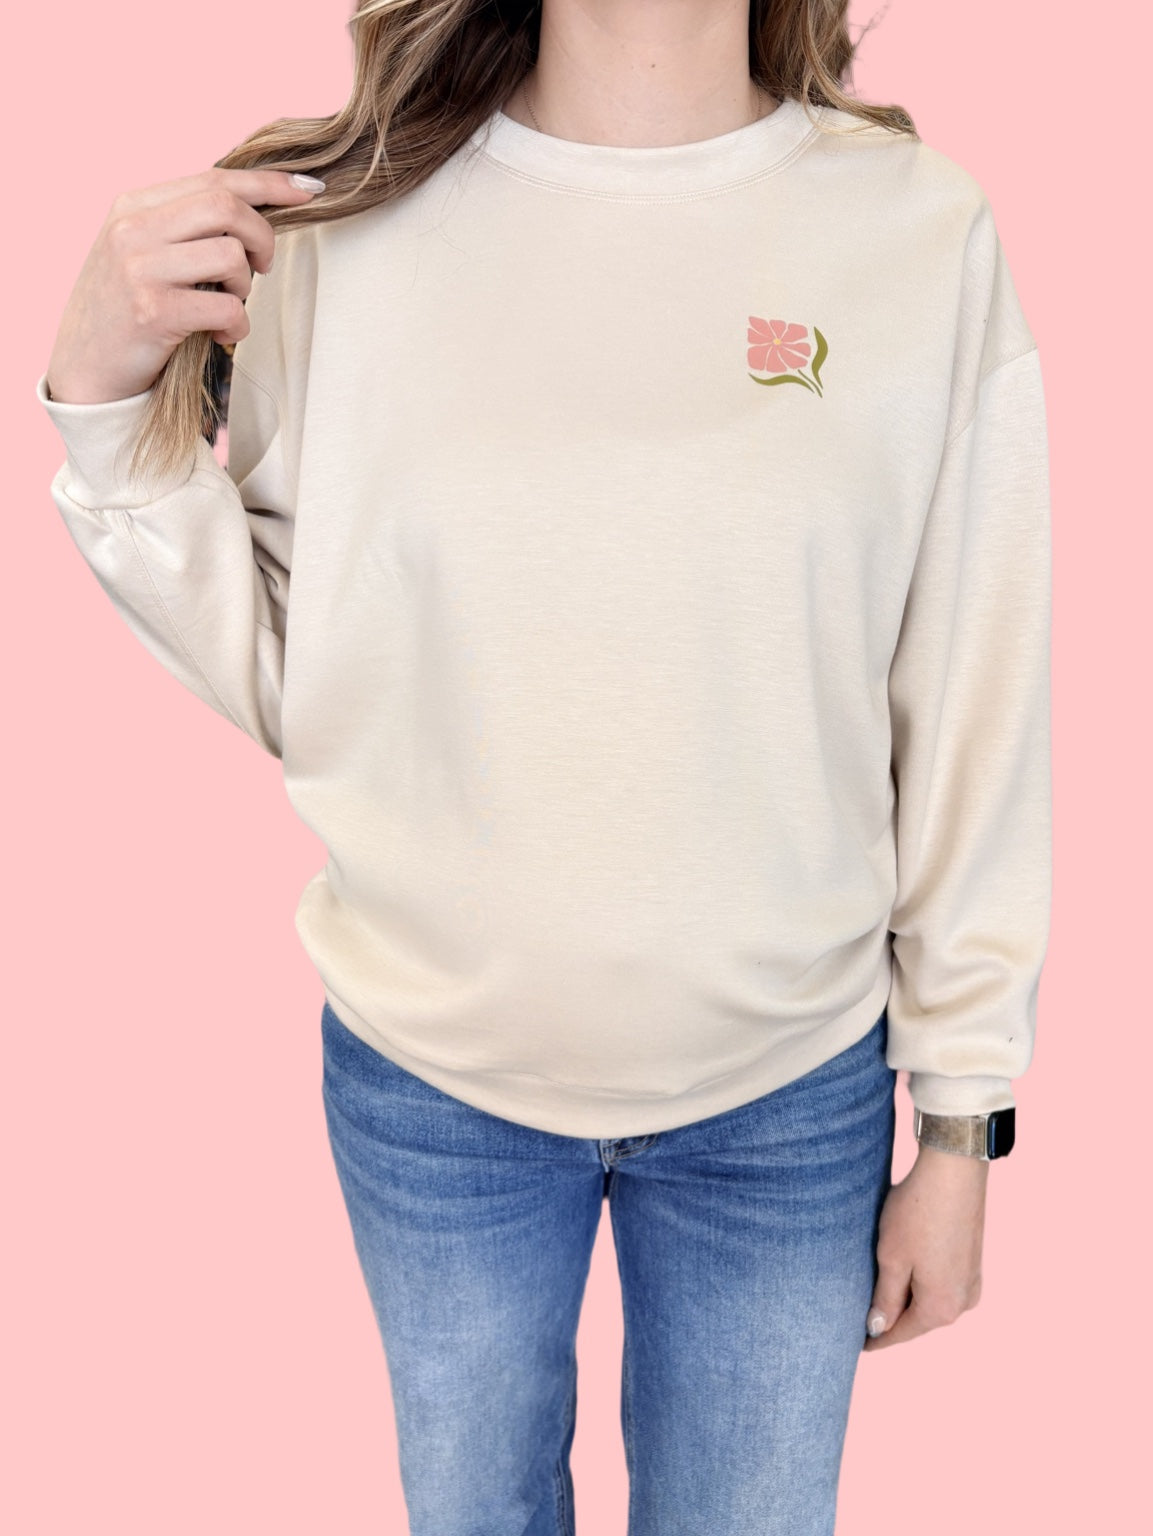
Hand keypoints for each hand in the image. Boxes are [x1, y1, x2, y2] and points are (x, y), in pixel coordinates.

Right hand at [45, 167, 322, 405]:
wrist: (84, 370)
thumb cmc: (125, 311)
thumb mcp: (142, 253)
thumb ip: (184, 227)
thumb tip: (253, 209)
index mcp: (134, 206)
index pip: (214, 179)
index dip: (268, 184)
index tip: (307, 191)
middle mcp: (133, 229)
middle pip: (226, 207)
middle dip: (262, 237)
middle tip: (263, 268)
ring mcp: (140, 269)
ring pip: (230, 255)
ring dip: (246, 286)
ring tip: (229, 304)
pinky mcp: (154, 312)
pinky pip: (227, 307)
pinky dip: (238, 326)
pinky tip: (222, 335)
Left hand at [862, 1141, 988, 1350]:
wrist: (954, 1172)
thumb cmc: (918, 1213)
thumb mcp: (892, 1258)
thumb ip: (885, 1298)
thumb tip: (878, 1329)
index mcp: (941, 1308)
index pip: (900, 1333)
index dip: (877, 1339)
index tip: (858, 1346)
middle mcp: (963, 1302)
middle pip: (918, 1319)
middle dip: (892, 1317)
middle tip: (862, 1317)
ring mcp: (971, 1281)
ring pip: (930, 1300)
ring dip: (907, 1296)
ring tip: (879, 1289)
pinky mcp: (972, 1262)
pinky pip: (942, 1283)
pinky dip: (921, 1281)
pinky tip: (905, 1268)